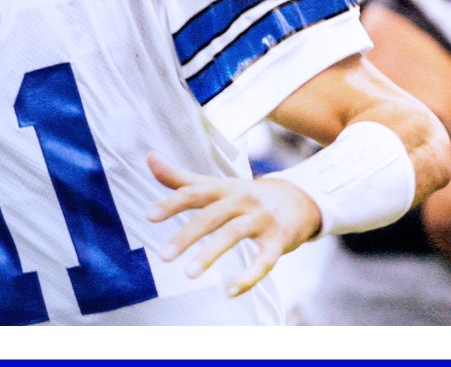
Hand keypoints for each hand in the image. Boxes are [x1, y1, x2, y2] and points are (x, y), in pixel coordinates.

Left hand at [146, 152, 321, 296]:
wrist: (301, 199)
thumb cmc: (249, 195)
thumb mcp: (218, 185)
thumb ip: (183, 178)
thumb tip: (150, 158)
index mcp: (225, 188)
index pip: (195, 192)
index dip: (172, 203)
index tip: (149, 217)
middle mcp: (243, 200)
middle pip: (212, 215)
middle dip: (187, 235)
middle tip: (163, 256)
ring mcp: (262, 220)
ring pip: (234, 234)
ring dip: (210, 254)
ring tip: (189, 274)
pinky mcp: (280, 240)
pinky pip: (265, 261)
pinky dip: (248, 277)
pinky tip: (230, 291)